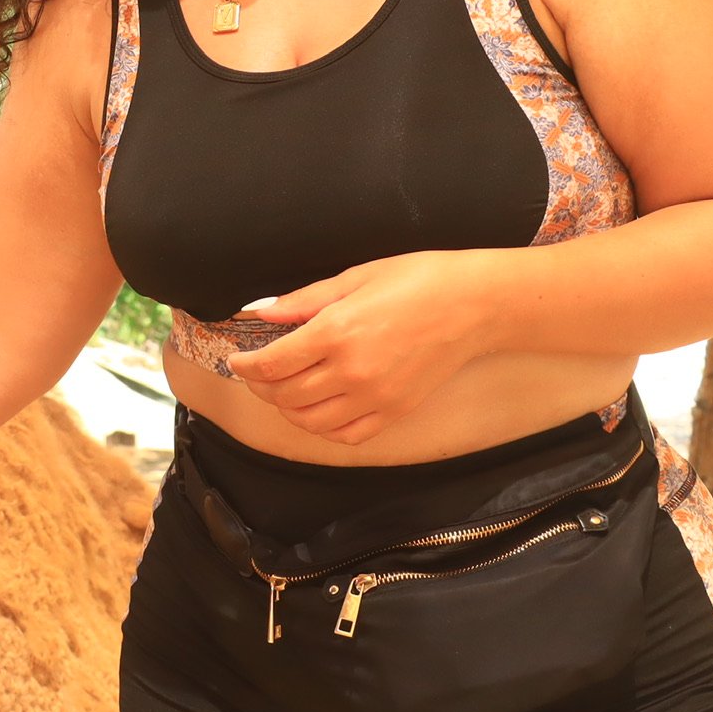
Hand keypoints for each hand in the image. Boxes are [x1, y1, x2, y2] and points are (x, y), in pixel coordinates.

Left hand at [224, 249, 495, 444]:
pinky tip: (318, 410)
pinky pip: (347, 435)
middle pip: (286, 395)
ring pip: (311, 421)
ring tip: (283, 391)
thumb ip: (305, 300)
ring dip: (287, 410)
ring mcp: (375, 397)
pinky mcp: (396, 412)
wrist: (475, 305)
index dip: (246, 365)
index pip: (273, 364)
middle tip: (256, 373)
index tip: (237, 359)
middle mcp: (352, 371)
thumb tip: (263, 313)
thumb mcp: (356, 277)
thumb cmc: (418, 280)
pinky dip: (323, 428)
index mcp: (337, 331)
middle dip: (261, 386)